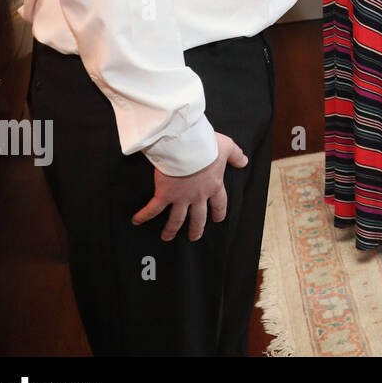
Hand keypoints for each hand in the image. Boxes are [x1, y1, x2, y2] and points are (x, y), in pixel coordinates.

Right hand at [132, 132, 247, 241]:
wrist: (187, 146)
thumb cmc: (206, 145)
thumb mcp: (227, 147)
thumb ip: (236, 156)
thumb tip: (244, 162)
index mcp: (214, 186)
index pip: (219, 204)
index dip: (219, 213)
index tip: (218, 219)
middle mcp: (198, 196)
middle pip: (199, 217)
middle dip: (196, 229)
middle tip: (194, 237)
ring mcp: (181, 197)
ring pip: (177, 219)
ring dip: (171, 229)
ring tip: (167, 237)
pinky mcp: (164, 194)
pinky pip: (153, 209)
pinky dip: (144, 216)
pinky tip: (137, 221)